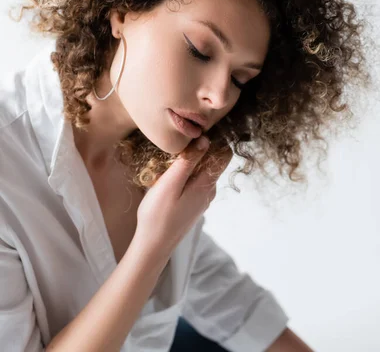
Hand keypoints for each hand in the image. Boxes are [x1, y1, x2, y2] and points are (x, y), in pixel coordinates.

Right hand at [133, 135, 231, 257]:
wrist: (153, 246)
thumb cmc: (158, 215)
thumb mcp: (170, 183)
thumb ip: (188, 161)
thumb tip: (205, 140)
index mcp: (207, 184)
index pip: (225, 154)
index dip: (215, 140)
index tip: (196, 134)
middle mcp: (209, 191)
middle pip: (213, 161)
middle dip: (198, 151)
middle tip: (176, 148)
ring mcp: (202, 199)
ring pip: (202, 172)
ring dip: (189, 163)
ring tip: (168, 163)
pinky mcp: (193, 204)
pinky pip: (195, 182)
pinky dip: (185, 175)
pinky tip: (168, 178)